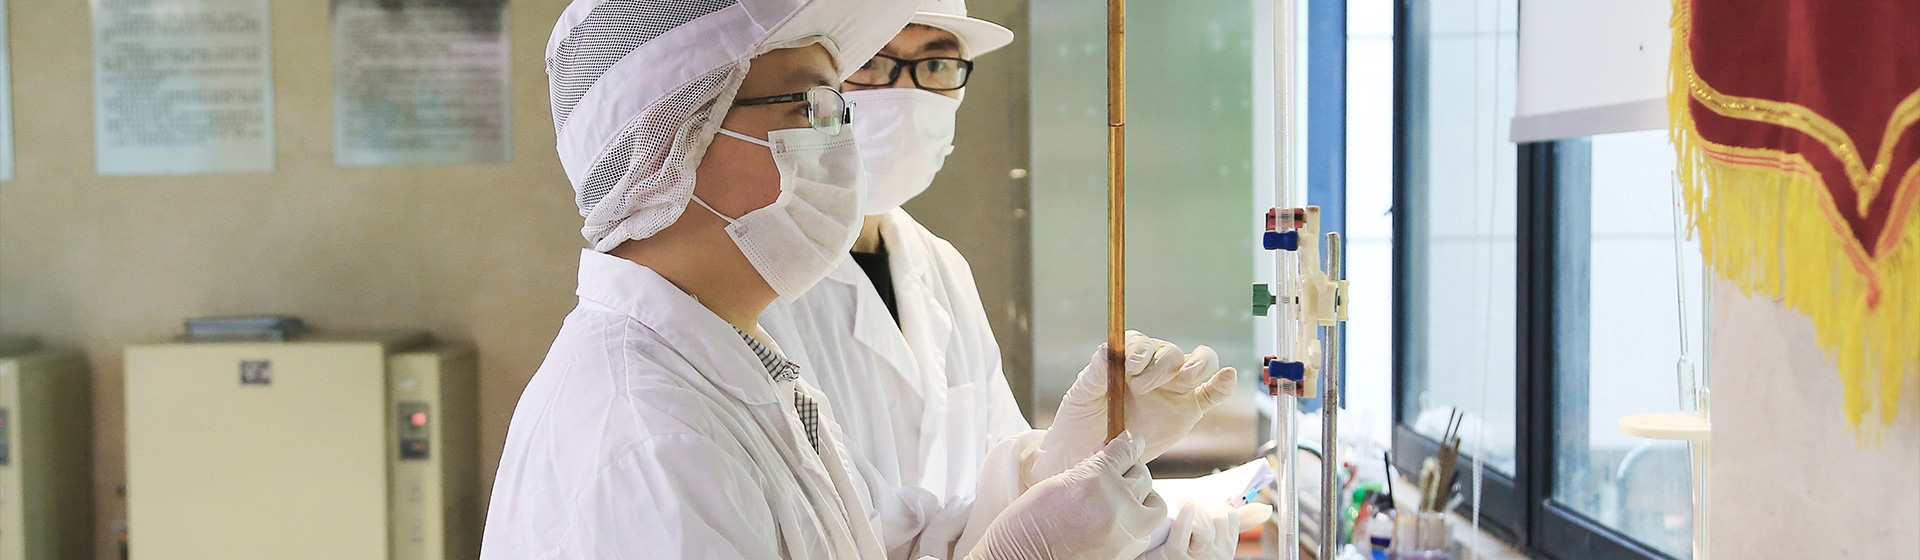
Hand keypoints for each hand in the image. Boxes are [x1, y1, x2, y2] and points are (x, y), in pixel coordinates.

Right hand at [966, 432, 1167, 559]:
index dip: (1127, 444)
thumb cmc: (1025, 523)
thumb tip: (1109, 455)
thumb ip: (1088, 469)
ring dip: (1143, 498)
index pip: (1126, 451)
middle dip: (1130, 471)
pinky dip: (1136, 525)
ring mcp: (1123, 535)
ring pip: (1155, 506)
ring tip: (1125, 500)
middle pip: (1142, 476)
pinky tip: (1117, 523)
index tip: (1129, 442)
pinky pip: (1144, 533)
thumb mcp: (1055, 484)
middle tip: (1119, 473)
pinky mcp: (1125, 556)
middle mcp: (1116, 506)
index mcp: (1094, 480)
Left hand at [1034, 331, 1237, 481]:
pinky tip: (1227, 378)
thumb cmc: (1081, 420)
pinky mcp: (1189, 409)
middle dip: (1160, 365)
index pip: (1142, 343)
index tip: (1129, 369)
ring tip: (1184, 379)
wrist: (1091, 454)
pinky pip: (1212, 392)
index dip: (1140, 350)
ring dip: (1196, 364)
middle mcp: (1155, 368)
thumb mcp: (1081, 395)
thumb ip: (1096, 372)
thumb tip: (1109, 348)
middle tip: (1140, 387)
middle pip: (1171, 352)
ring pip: (1199, 362)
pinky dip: (1224, 383)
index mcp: (1128, 359)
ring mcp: (1175, 388)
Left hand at [1138, 501, 1272, 559]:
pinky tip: (1182, 510)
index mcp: (1225, 547)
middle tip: (1186, 505)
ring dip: (1194, 511)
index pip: (1232, 517)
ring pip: (1207, 525)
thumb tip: (1265, 509)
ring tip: (1180, 509)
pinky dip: (1184, 520)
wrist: (1153, 558)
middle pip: (1221, 519)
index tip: (1203, 505)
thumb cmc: (1176, 548)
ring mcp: (1195, 558)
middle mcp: (1215, 555)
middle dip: (1205, 507)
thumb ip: (1236, 521)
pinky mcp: (1173, 558)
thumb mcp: (1206, 536)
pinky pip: (1183, 536)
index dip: (1217, 506)